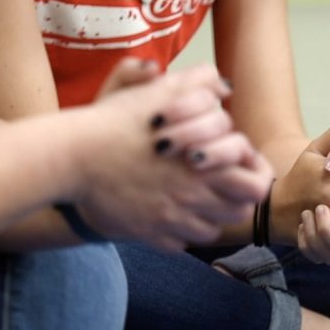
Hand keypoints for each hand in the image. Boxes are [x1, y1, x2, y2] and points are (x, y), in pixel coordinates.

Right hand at [68, 63, 271, 250]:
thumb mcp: (159, 92)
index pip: (258, 184)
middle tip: (220, 183)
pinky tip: (168, 213)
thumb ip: (198, 84)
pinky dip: (179, 232)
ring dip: (209, 216)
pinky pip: (179, 244)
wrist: (71, 157)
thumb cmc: (115, 121)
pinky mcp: (148, 235)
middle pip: (240, 212)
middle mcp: (195, 197)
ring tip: (194, 197)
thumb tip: (223, 86)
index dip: (252, 173)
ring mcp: (172, 220)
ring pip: (211, 231)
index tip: (238, 163)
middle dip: (235, 198)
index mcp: (207, 165)